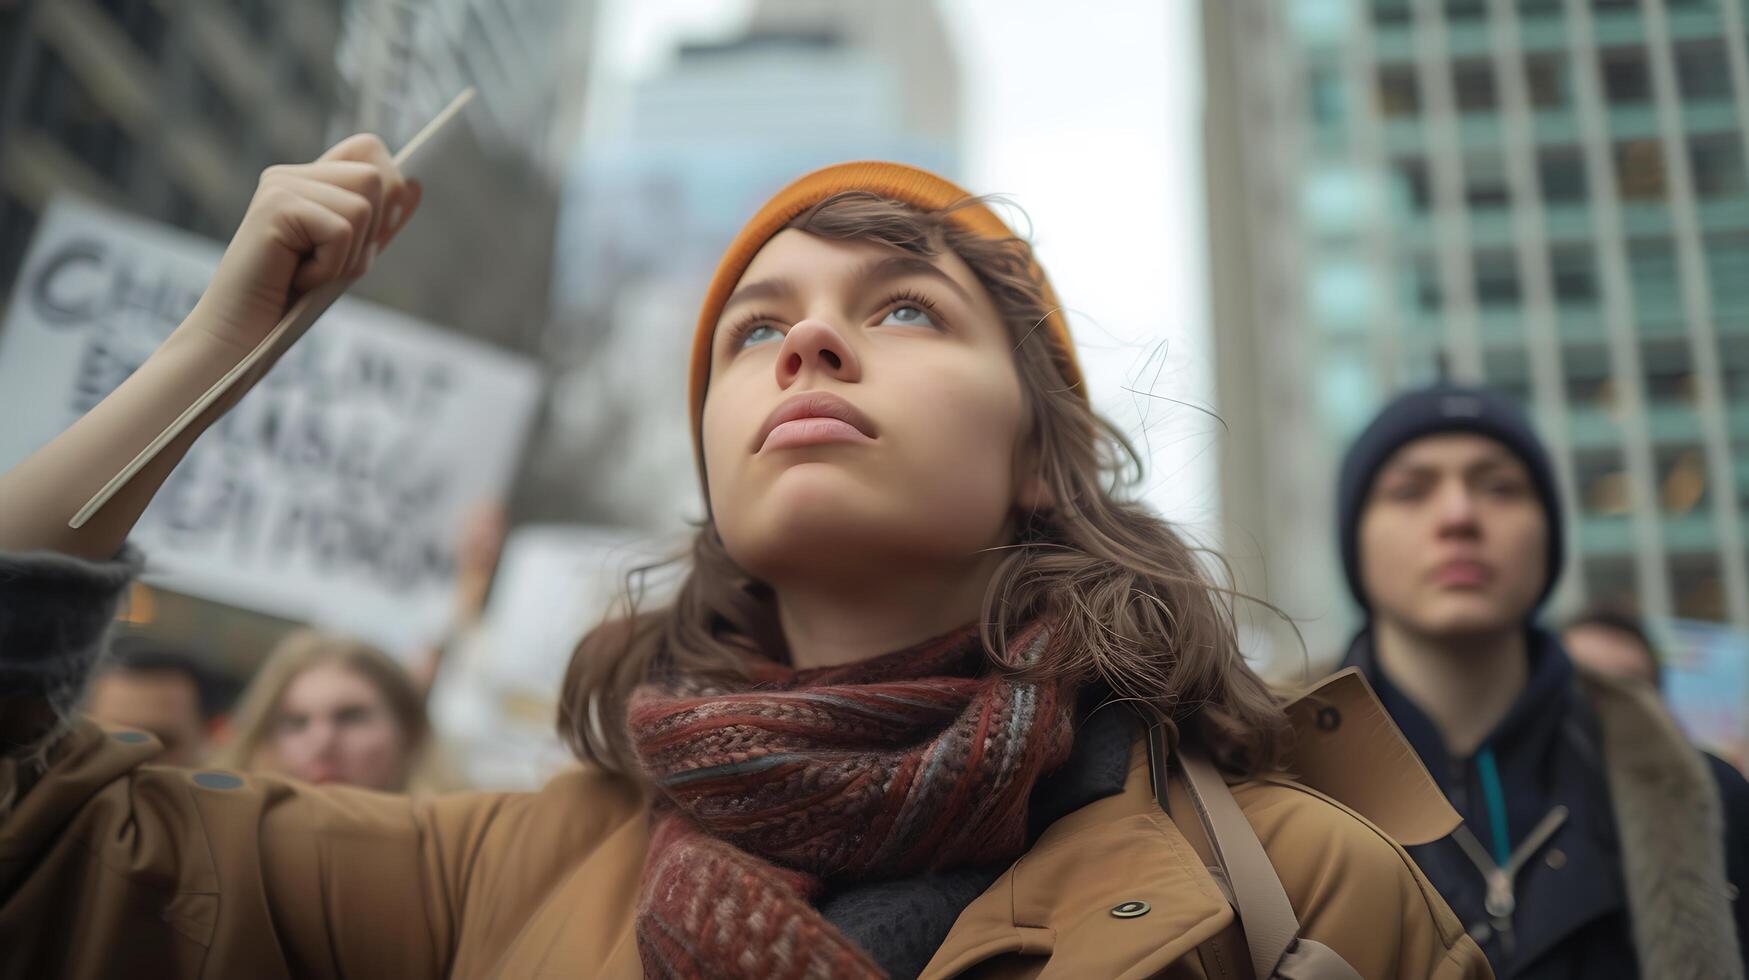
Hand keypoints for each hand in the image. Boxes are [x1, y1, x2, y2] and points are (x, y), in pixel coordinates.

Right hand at [185, 134, 420, 353]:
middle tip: (327, 263)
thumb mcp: (350, 255)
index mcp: (307, 179)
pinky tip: (297, 279)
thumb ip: (380, 220)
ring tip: (309, 272)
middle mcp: (290, 175)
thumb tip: (417, 184)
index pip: (368, 148)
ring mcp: (279, 187)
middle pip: (376, 179)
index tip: (365, 236)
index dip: (388, 187)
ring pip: (363, 207)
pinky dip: (329, 267)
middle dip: (369, 235)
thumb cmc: (294, 301)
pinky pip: (342, 231)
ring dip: (347, 256)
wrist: (243, 335)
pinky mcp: (275, 207)